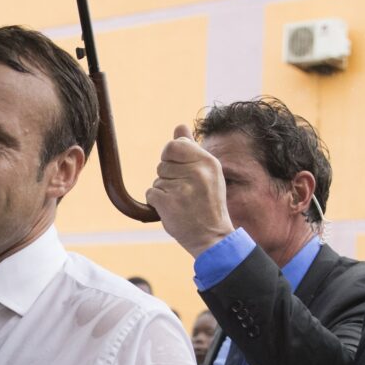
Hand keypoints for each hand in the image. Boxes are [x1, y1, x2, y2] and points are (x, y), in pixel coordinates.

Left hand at [146, 124, 235, 257]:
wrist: (212, 238)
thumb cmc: (208, 205)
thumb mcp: (208, 174)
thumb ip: (192, 149)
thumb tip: (179, 126)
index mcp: (208, 162)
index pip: (174, 145)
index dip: (171, 158)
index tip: (182, 172)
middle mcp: (197, 172)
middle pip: (163, 164)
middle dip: (168, 178)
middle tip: (185, 193)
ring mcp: (182, 187)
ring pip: (157, 179)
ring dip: (164, 191)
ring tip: (181, 203)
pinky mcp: (169, 202)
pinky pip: (151, 193)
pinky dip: (157, 203)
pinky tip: (173, 210)